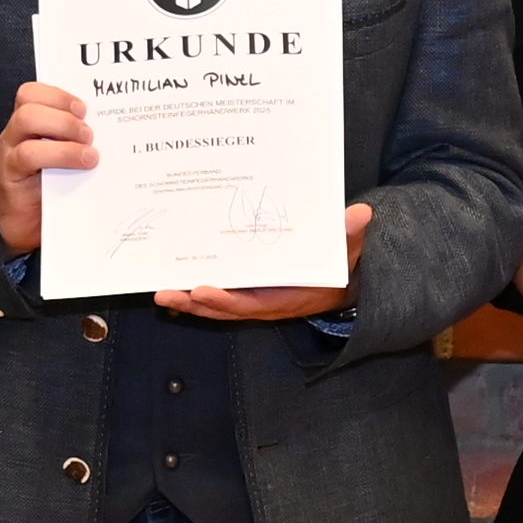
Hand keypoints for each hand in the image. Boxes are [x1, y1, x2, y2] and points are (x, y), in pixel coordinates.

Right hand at [0, 80, 96, 256]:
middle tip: (90, 133)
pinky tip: (82, 165)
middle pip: (29, 99)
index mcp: (32, 122)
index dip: (60, 93)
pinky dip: (59, 155)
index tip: (86, 108)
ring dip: (63, 129)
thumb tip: (119, 129)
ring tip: (88, 150)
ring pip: (26, 120)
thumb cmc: (55, 188)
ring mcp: (10, 150)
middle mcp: (17, 131)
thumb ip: (82, 141)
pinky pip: (28, 155)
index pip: (34, 91)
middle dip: (64, 110)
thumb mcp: (69, 159)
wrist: (30, 228)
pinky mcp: (10, 173)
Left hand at [161, 202, 370, 323]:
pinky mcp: (245, 292)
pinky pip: (217, 295)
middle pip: (221, 309)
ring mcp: (251, 299)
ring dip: (187, 301)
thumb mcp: (347, 251)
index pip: (249, 303)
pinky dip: (196, 293)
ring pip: (214, 305)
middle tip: (165, 293)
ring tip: (160, 292)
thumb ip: (349, 234)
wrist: (338, 285)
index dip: (225, 300)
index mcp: (283, 298)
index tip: (201, 290)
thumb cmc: (338, 268)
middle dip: (193, 303)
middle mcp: (262, 303)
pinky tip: (173, 281)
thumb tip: (361, 213)